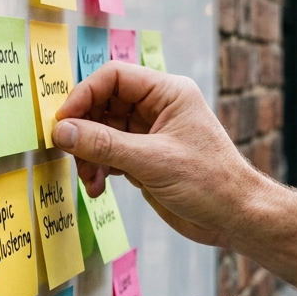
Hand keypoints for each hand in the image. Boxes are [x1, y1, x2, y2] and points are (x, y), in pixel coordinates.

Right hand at [52, 62, 268, 246]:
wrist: (235, 218)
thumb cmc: (209, 182)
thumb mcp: (152, 161)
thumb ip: (104, 144)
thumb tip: (61, 131)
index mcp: (168, 93)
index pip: (114, 77)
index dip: (84, 95)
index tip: (62, 121)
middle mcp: (158, 108)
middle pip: (104, 104)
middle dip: (84, 130)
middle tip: (70, 153)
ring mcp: (150, 134)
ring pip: (103, 132)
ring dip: (89, 154)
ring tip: (88, 179)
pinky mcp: (145, 159)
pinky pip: (110, 154)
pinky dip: (98, 169)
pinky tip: (96, 187)